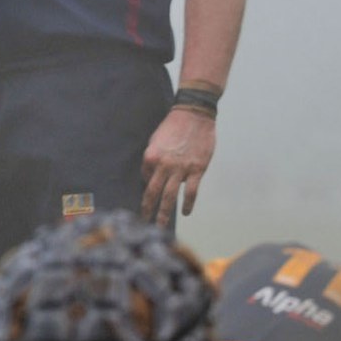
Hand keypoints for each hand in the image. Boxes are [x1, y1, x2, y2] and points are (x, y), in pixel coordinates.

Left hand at [141, 108, 215, 224]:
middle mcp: (163, 165)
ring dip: (164, 213)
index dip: (147, 188)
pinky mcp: (196, 169)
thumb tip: (150, 177)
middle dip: (147, 210)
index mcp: (150, 156)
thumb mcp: (155, 140)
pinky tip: (185, 213)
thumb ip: (152, 158)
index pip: (145, 178)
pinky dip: (187, 204)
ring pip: (170, 196)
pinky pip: (190, 191)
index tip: (149, 197)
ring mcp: (180, 169)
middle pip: (153, 192)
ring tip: (160, 226)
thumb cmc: (173, 126)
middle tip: (143, 223)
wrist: (194, 115)